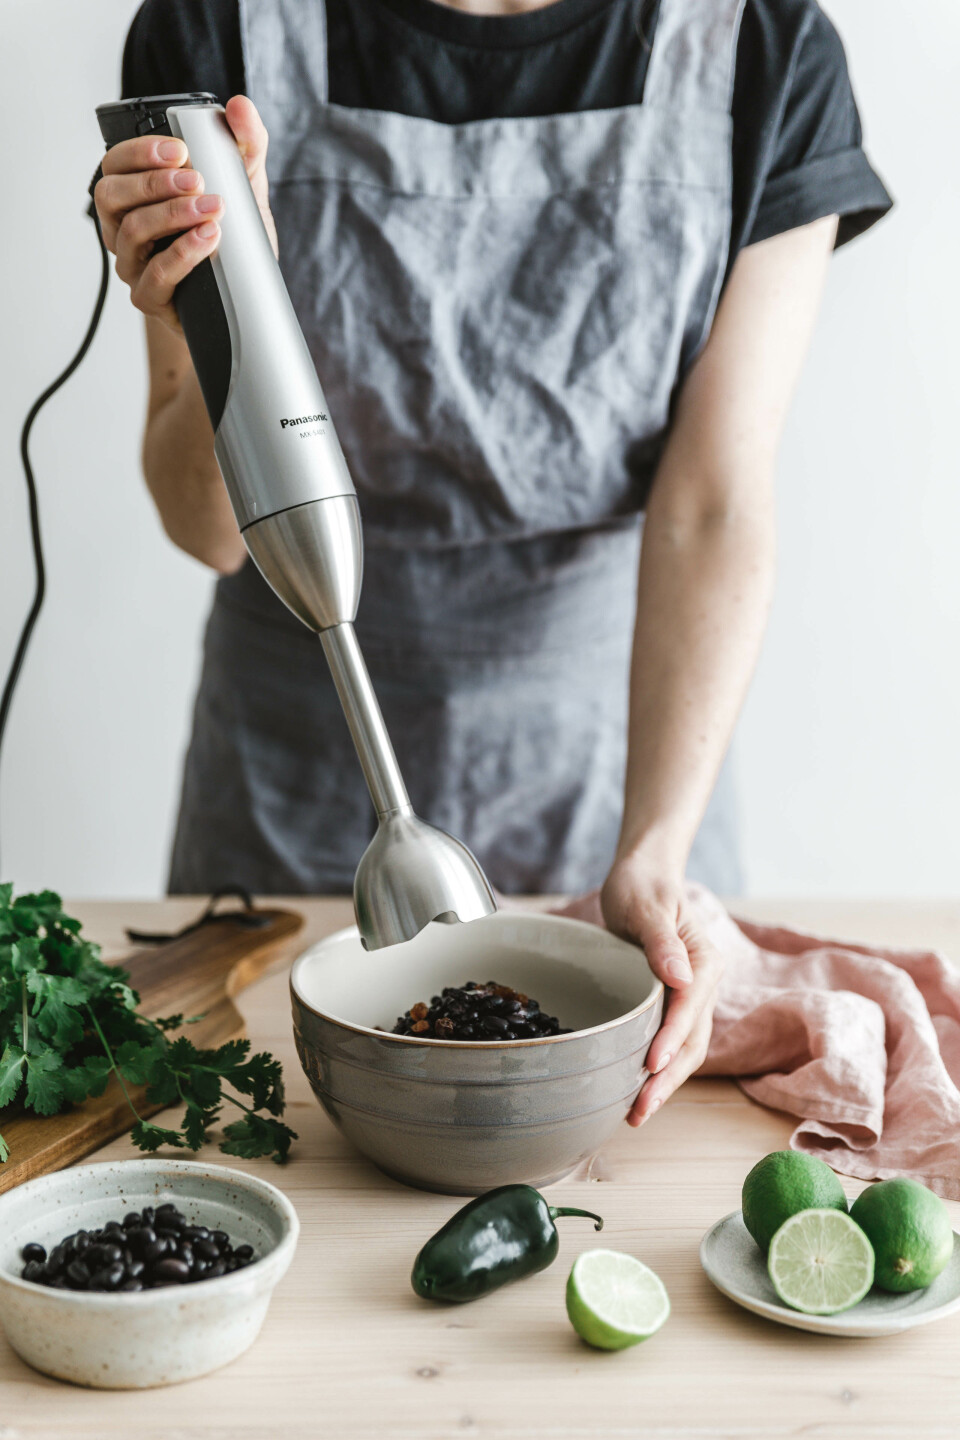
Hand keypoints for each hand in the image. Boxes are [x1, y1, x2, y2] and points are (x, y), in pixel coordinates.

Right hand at [94, 95, 276, 331]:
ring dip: (171, 216)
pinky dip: (182, 255)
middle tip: (198, 181)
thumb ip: (244, 144)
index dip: (140, 152)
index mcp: (132, 195)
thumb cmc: (231, 237)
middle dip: (154, 183)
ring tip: (212, 209)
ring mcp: (133, 264)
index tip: (180, 149)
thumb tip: (240, 106)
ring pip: (132, 233)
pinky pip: (154, 277)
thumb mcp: (243, 185)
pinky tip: (207, 239)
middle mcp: (123, 227)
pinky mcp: (149, 298)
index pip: (115, 163)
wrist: (241, 298)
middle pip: (112, 195)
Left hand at [557, 860, 723, 1124]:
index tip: (650, 1065)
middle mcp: (703, 984)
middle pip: (692, 1041)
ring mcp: (690, 998)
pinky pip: (671, 1043)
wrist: (643, 877)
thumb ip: (663, 941)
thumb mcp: (647, 906)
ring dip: (664, 1083)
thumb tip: (680, 977)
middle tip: (638, 1110)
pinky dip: (657, 1070)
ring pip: (685, 1050)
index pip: (690, 1007)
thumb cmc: (643, 887)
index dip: (671, 1039)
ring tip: (635, 1113)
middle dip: (668, 1079)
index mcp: (704, 961)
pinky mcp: (673, 1005)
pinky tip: (635, 1089)